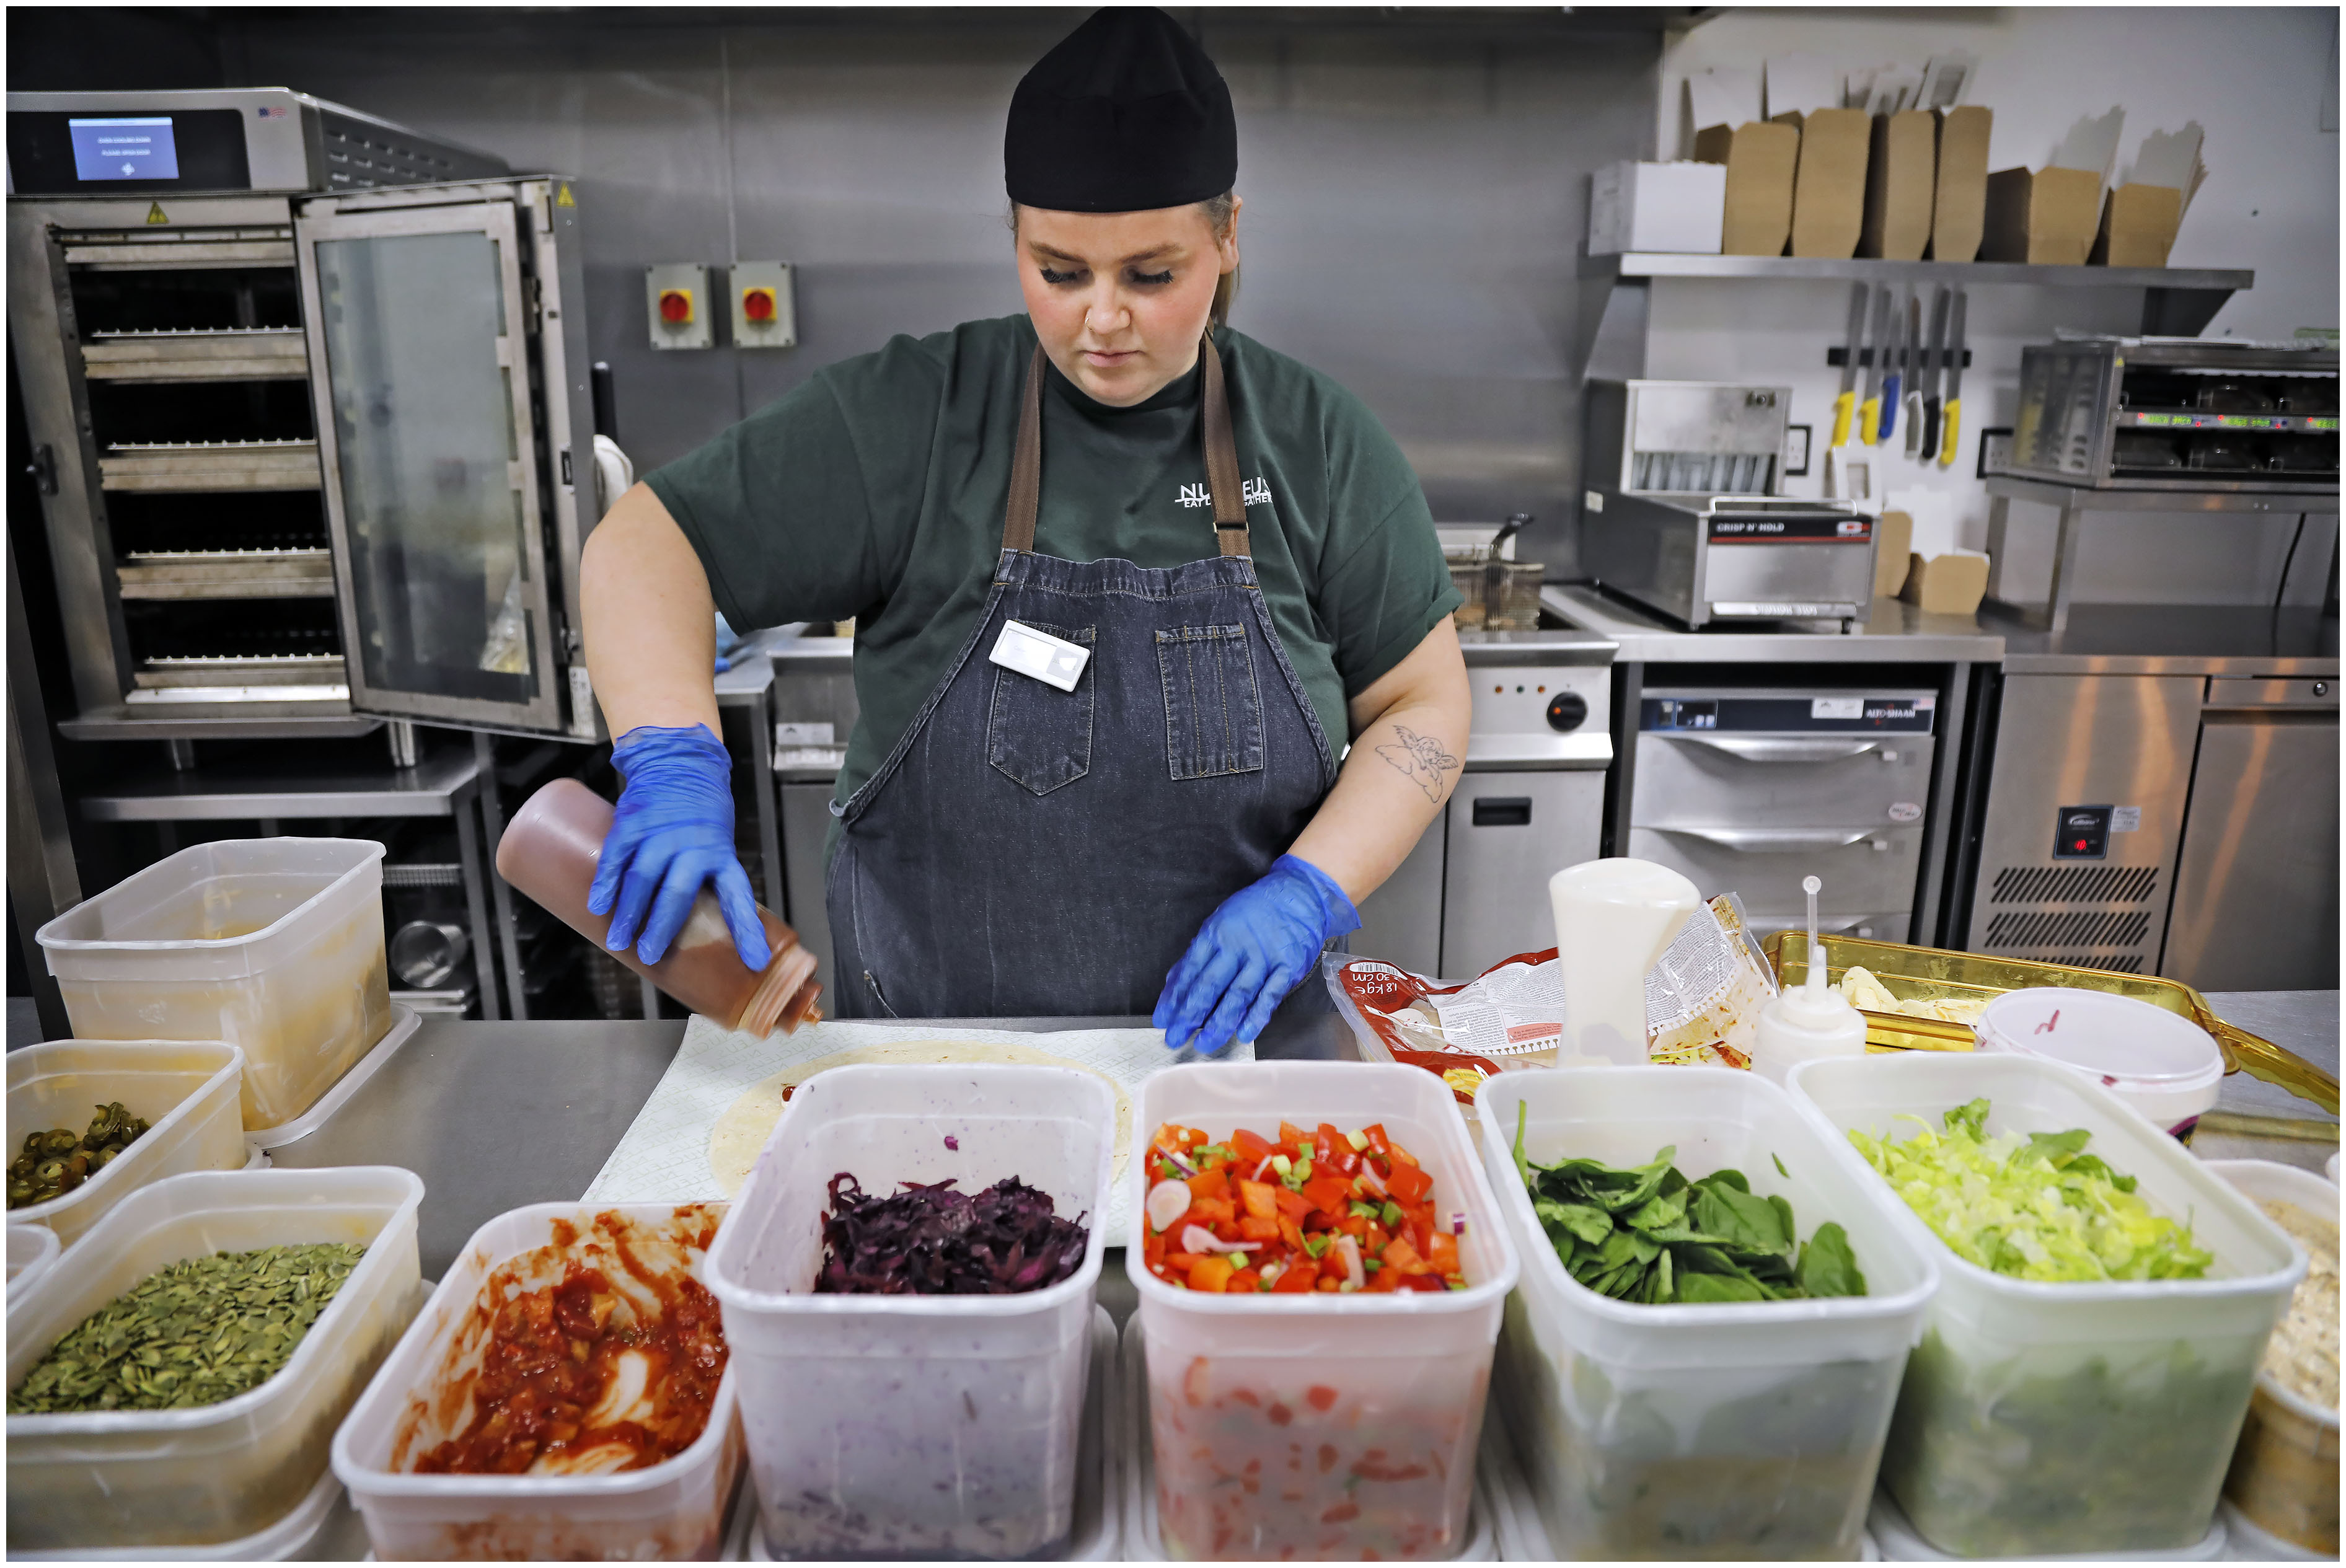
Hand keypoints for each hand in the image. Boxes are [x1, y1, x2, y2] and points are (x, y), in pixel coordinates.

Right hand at [587, 725, 770, 970]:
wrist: (679, 764)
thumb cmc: (701, 814)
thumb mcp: (717, 843)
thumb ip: (706, 879)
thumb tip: (703, 927)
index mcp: (721, 855)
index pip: (738, 897)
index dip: (747, 931)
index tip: (755, 961)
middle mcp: (693, 845)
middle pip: (678, 892)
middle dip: (662, 927)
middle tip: (650, 954)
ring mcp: (661, 832)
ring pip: (643, 878)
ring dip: (629, 913)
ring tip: (619, 940)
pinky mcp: (634, 821)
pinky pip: (617, 856)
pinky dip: (606, 883)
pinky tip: (598, 905)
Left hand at [1154, 855, 1358, 1055]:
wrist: (1299, 895)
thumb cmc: (1255, 910)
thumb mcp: (1220, 921)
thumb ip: (1199, 952)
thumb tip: (1176, 982)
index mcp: (1216, 934)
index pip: (1190, 971)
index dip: (1174, 998)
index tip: (1162, 1020)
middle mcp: (1238, 947)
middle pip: (1209, 986)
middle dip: (1190, 1015)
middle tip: (1175, 1038)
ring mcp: (1264, 958)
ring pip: (1238, 995)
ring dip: (1219, 1023)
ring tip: (1204, 1044)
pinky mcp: (1288, 968)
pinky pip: (1270, 996)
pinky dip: (1256, 1016)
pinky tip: (1244, 1034)